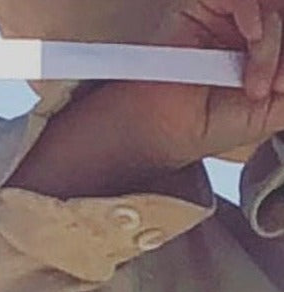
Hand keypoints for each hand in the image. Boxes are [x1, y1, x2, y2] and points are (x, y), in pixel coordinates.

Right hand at [117, 1, 283, 167]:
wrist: (166, 133)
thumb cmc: (208, 125)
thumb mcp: (273, 110)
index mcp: (267, 45)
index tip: (282, 87)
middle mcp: (248, 25)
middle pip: (282, 13)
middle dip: (283, 49)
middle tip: (278, 85)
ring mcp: (228, 14)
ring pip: (271, 6)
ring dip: (271, 43)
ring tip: (254, 83)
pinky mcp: (205, 4)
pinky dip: (254, 13)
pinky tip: (251, 38)